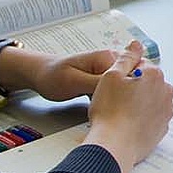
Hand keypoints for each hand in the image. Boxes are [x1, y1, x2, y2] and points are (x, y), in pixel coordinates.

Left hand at [0, 39, 144, 100]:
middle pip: (133, 81)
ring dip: (123, 102)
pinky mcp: (104, 80)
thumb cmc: (52, 76)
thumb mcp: (74, 82)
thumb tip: (120, 87)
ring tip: (116, 115)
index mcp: (106, 58)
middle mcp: (111, 61)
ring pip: (126, 88)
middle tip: (118, 114)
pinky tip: (111, 113)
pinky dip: (116, 102)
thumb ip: (96, 84)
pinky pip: (117, 92)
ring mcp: (108, 71)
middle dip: (129, 99)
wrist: (39, 75)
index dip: (132, 93)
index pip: (132, 74)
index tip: (125, 109)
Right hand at [84, 58, 172, 172]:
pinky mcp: (163, 129)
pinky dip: (142, 118)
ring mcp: (166, 112)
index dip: (124, 73)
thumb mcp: (111, 76)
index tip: (115, 84)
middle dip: (134, 87)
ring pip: (151, 99)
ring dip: (139, 102)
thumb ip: (126, 57)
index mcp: (155, 75)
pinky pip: (152, 117)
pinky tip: (128, 123)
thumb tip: (136, 45)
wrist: (114, 146)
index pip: (140, 65)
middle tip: (116, 99)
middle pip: (148, 82)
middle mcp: (166, 92)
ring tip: (121, 112)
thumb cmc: (110, 112)